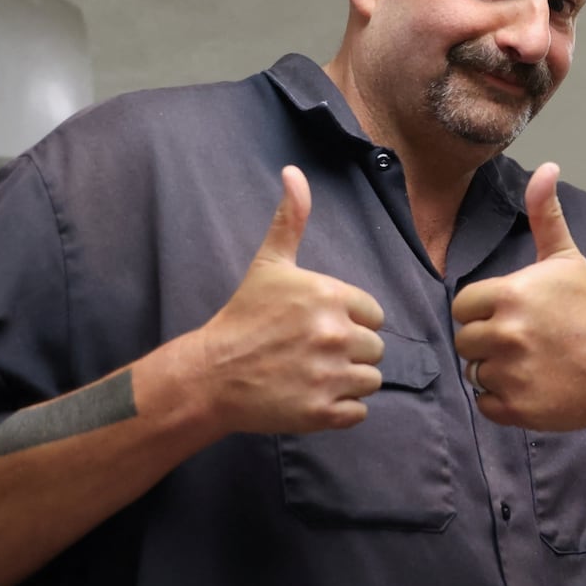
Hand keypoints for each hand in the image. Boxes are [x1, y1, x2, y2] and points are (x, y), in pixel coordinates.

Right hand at [191, 166, 385, 434]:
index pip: (373, 314)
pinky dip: (341, 410)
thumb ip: (291, 220)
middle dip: (349, 352)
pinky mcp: (323, 413)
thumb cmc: (243, 317)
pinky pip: (359, 413)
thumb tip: (293, 172)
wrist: (209, 375)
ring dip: (348, 381)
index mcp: (330, 296)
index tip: (317, 326)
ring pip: (371, 381)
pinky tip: (311, 396)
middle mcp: (335, 335)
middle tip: (311, 353)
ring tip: (312, 374)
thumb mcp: (269, 264)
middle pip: (375, 348)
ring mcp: (330, 376)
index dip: (350, 321)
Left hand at [451, 163, 585, 430]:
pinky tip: (536, 388)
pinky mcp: (517, 408)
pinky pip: (486, 404)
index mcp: (512, 294)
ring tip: (534, 365)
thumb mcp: (568, 261)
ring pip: (475, 372)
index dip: (487, 311)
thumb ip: (545, 215)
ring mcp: (511, 372)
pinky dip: (505, 402)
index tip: (518, 316)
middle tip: (529, 343)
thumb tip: (547, 166)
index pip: (465, 306)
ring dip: (497, 372)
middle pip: (466, 341)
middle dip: (490, 343)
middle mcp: (507, 332)